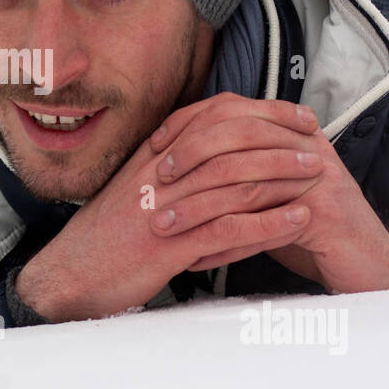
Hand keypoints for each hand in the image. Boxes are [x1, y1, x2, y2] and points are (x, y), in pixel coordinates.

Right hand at [15, 94, 324, 320]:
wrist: (69, 276)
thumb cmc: (106, 240)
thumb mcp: (136, 192)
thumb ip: (171, 171)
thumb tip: (212, 157)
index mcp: (153, 157)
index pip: (213, 119)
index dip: (260, 112)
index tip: (295, 114)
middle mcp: (159, 174)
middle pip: (229, 142)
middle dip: (279, 138)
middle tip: (317, 139)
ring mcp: (165, 208)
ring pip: (235, 182)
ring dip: (282, 177)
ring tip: (319, 176)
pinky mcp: (170, 246)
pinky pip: (229, 230)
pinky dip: (269, 224)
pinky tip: (299, 221)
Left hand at [149, 94, 388, 292]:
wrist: (368, 265)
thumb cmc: (309, 228)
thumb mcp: (268, 189)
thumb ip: (235, 168)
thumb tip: (175, 157)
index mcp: (289, 130)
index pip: (231, 108)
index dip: (187, 123)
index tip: (152, 146)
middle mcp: (306, 145)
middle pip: (237, 135)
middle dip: (188, 157)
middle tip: (153, 182)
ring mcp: (320, 177)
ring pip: (246, 183)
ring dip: (197, 207)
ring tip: (162, 226)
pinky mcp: (327, 214)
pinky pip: (266, 225)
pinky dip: (227, 244)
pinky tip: (198, 258)